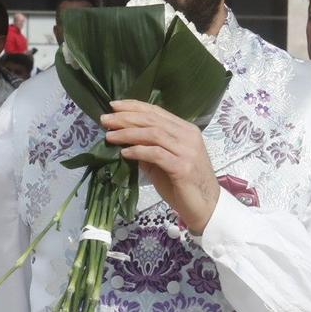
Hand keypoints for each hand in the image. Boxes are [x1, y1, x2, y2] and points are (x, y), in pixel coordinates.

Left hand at [101, 99, 220, 233]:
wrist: (206, 206)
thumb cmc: (182, 184)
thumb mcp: (162, 162)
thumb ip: (147, 148)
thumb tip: (123, 138)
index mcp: (185, 130)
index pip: (157, 112)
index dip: (134, 106)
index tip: (113, 105)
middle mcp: (188, 136)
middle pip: (152, 120)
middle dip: (126, 118)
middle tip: (105, 119)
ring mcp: (187, 150)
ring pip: (153, 134)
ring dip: (128, 133)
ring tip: (110, 136)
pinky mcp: (183, 167)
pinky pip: (156, 154)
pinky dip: (138, 151)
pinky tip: (124, 153)